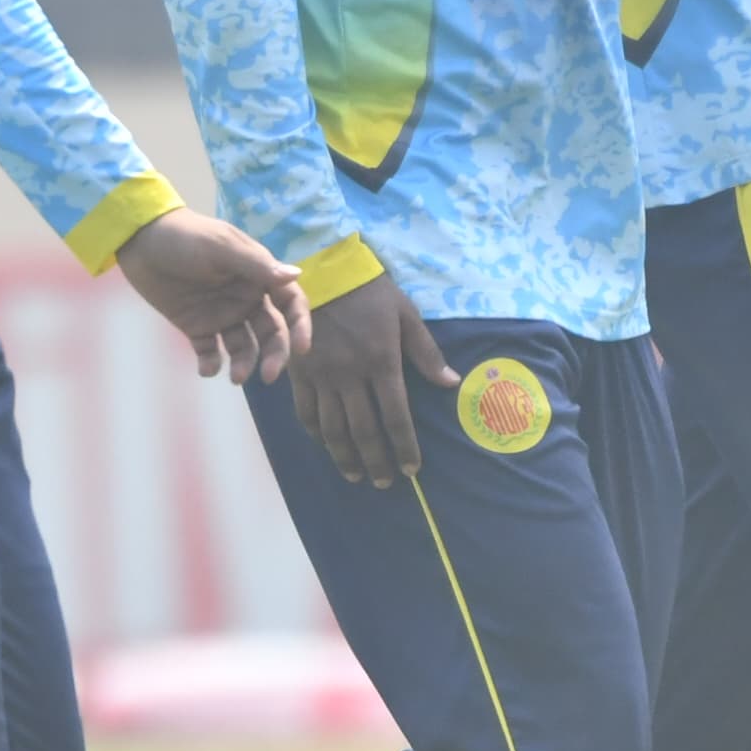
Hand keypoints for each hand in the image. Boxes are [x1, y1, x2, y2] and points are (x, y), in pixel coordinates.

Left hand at [114, 208, 312, 383]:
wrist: (140, 241)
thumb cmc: (185, 236)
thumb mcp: (221, 247)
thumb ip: (256, 265)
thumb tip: (296, 275)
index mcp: (257, 275)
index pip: (289, 302)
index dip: (300, 325)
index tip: (302, 349)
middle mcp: (245, 298)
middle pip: (271, 332)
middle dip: (274, 354)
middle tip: (268, 375)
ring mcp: (222, 314)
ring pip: (243, 347)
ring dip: (244, 363)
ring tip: (235, 377)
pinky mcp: (197, 327)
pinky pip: (210, 352)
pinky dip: (212, 364)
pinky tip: (208, 369)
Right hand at [290, 278, 458, 489]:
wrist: (324, 267)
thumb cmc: (371, 290)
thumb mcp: (405, 314)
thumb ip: (427, 352)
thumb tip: (451, 384)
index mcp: (382, 362)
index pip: (396, 417)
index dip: (405, 447)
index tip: (411, 469)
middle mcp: (352, 375)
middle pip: (364, 431)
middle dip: (376, 461)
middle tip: (385, 483)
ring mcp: (322, 375)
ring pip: (333, 429)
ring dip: (345, 457)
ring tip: (356, 475)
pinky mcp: (299, 372)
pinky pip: (305, 412)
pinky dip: (316, 434)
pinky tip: (326, 446)